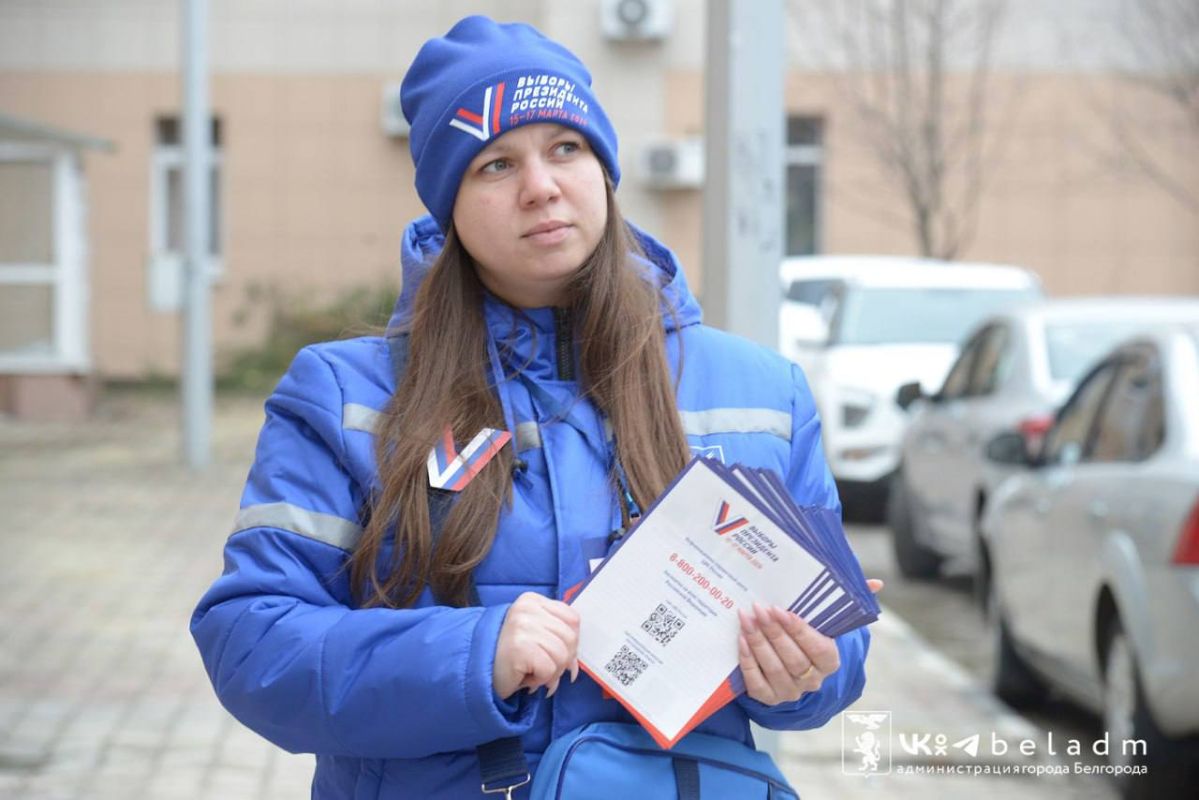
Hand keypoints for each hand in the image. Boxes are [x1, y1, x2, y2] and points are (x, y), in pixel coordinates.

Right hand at [493, 592, 579, 699]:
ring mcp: (522, 626)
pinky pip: (549, 668)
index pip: (572, 619)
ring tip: (532, 673)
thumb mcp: (533, 635)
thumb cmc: (508, 656)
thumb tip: (576, 662)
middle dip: (563, 661)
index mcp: (532, 601)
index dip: (571, 642)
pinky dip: (541, 679)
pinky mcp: (519, 647)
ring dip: (551, 673)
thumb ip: (556, 637)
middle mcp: (527, 609)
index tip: (557, 655)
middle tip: (544, 670)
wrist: (475, 671)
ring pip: (562, 655)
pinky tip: (526, 678)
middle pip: (570, 637)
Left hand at [737, 579, 882, 704]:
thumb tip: (877, 583)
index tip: (781, 610)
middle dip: (773, 632)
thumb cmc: (810, 637)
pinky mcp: (769, 699)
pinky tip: (740, 640)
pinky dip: (747, 662)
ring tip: (746, 619)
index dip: (799, 630)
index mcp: (830, 661)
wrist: (792, 670)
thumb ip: (849, 601)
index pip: (818, 648)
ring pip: (774, 669)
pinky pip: (756, 683)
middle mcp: (812, 680)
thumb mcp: (828, 621)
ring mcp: (790, 692)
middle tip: (758, 609)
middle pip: (792, 658)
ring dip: (757, 642)